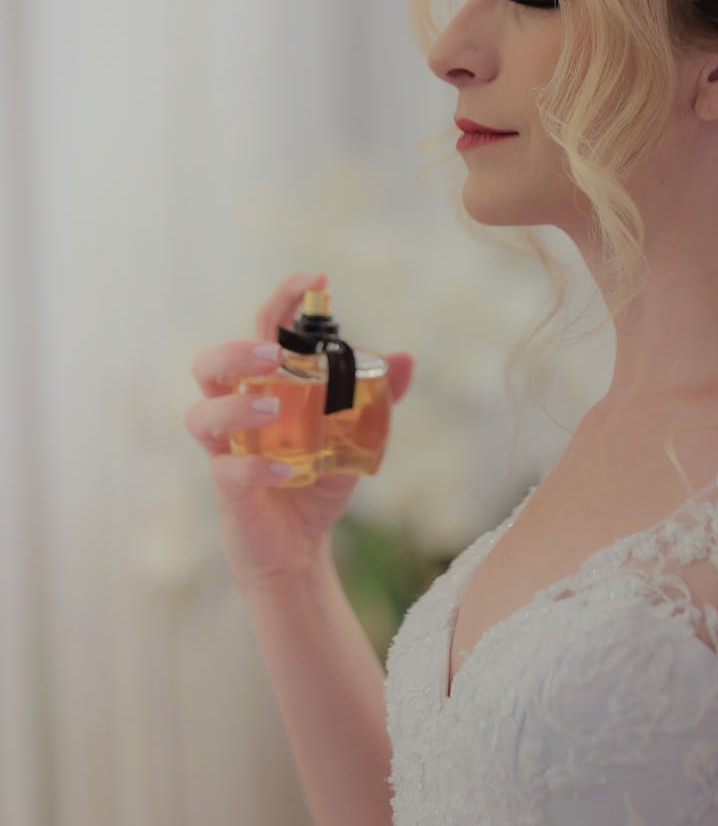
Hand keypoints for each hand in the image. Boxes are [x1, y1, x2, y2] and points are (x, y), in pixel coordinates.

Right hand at [184, 271, 414, 605]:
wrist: (301, 546)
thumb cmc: (317, 479)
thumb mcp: (355, 434)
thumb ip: (376, 397)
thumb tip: (405, 358)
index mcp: (263, 387)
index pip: (260, 331)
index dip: (281, 300)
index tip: (315, 279)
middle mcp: (236, 411)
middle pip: (209, 366)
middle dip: (236, 351)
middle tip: (274, 353)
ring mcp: (226, 449)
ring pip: (203, 414)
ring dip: (237, 405)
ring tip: (272, 407)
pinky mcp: (229, 488)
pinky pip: (228, 470)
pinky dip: (255, 466)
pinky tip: (284, 469)